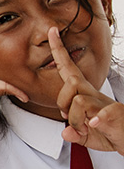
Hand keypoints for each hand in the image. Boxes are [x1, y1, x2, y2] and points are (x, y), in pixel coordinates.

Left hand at [50, 28, 123, 152]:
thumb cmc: (111, 135)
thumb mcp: (88, 137)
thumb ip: (74, 134)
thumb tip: (66, 133)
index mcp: (86, 95)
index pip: (68, 70)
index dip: (59, 51)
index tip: (52, 31)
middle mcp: (95, 94)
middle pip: (70, 82)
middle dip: (61, 102)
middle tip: (69, 119)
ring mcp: (105, 103)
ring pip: (77, 100)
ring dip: (75, 120)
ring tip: (85, 129)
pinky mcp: (115, 113)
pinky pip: (99, 113)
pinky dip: (95, 120)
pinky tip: (94, 124)